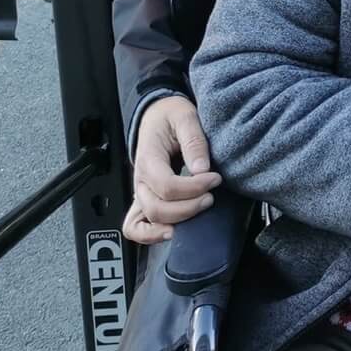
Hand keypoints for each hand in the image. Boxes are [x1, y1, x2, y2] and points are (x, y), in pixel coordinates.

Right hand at [125, 94, 220, 244]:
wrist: (157, 114)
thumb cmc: (170, 115)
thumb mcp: (185, 116)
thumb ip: (194, 141)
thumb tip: (202, 169)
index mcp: (148, 158)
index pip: (167, 185)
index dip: (193, 188)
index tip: (215, 178)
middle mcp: (141, 179)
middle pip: (158, 208)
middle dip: (189, 207)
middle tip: (212, 195)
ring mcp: (141, 191)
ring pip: (149, 219)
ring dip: (176, 220)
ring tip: (200, 210)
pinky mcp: (145, 198)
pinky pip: (135, 226)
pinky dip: (150, 235)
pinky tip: (173, 232)